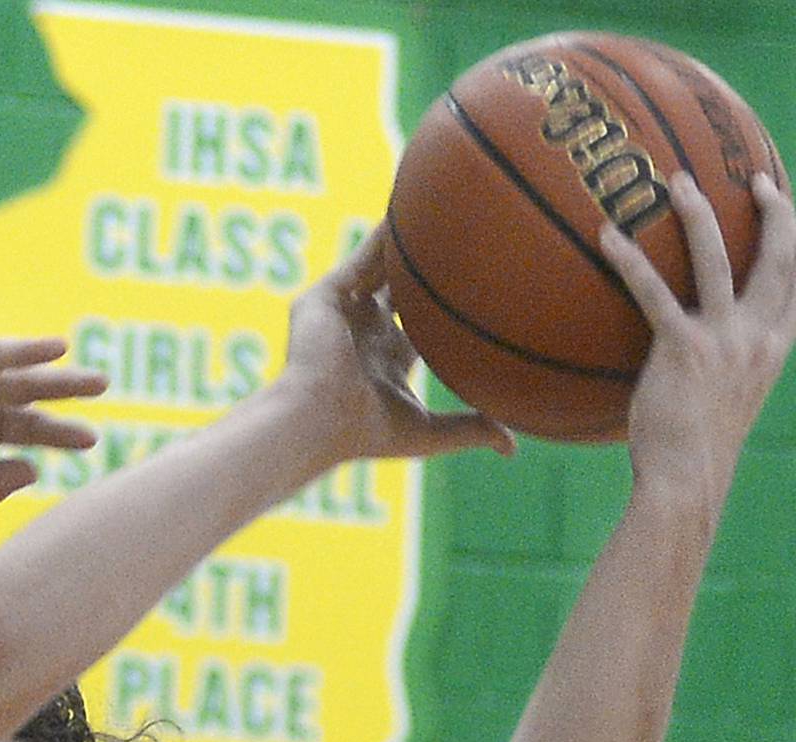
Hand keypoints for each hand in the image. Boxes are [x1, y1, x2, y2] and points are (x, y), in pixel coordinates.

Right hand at [278, 226, 515, 467]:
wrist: (320, 419)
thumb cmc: (367, 433)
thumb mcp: (428, 432)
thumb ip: (470, 429)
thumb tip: (513, 449)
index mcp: (386, 358)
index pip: (420, 321)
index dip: (446, 301)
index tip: (480, 279)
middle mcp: (365, 330)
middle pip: (400, 286)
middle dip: (426, 263)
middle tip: (465, 232)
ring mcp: (344, 311)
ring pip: (381, 264)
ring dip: (408, 239)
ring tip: (442, 200)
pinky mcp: (325, 296)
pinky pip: (361, 255)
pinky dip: (384, 233)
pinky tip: (413, 204)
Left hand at [601, 172, 795, 515]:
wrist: (688, 481)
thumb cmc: (696, 454)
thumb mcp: (727, 407)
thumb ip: (723, 375)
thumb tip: (695, 368)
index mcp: (774, 350)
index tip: (792, 214)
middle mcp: (757, 337)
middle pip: (779, 258)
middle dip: (774, 212)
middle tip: (757, 178)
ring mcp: (723, 340)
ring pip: (718, 259)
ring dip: (699, 214)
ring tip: (678, 182)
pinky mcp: (682, 349)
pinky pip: (653, 292)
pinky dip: (630, 261)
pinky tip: (607, 236)